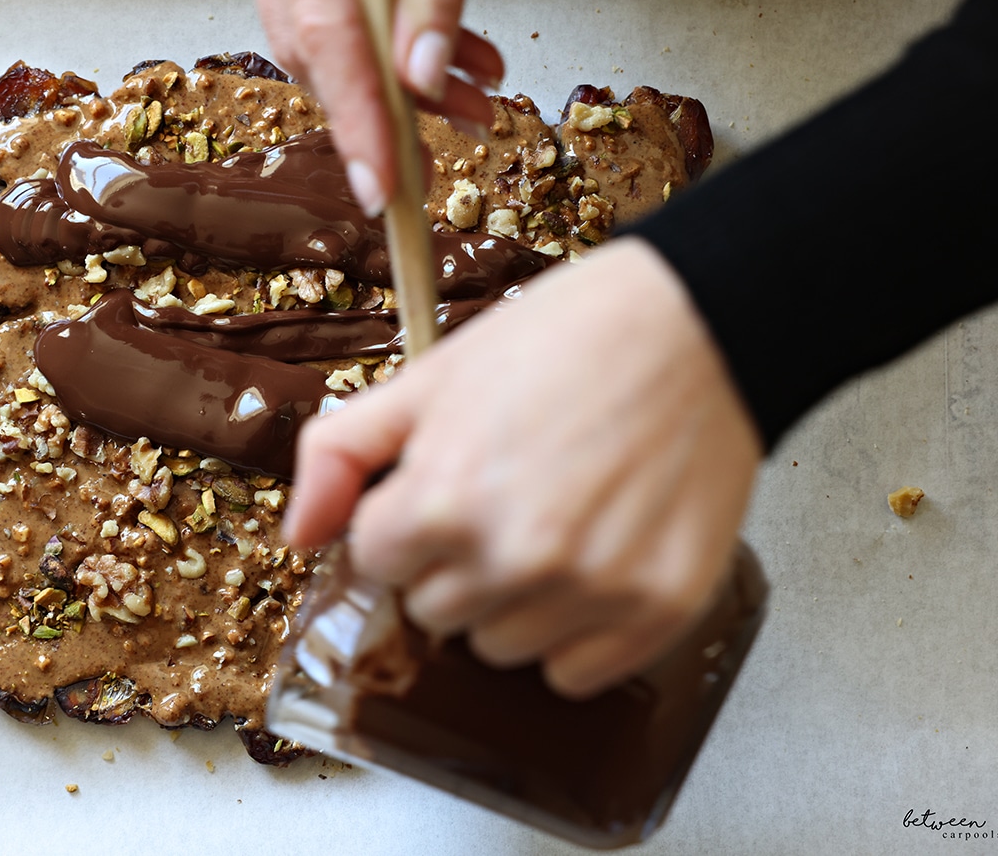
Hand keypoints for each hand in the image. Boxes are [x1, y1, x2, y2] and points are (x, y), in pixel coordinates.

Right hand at [247, 0, 503, 214]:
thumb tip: (425, 75)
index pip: (326, 40)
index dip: (357, 124)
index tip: (382, 190)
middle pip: (320, 57)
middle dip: (382, 124)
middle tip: (429, 171)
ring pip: (334, 44)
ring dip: (406, 91)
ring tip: (472, 109)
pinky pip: (345, 16)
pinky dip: (402, 49)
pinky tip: (459, 62)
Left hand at [284, 238, 762, 696]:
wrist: (699, 322)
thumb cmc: (564, 338)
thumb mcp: (431, 375)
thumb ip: (343, 454)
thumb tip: (297, 537)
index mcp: (443, 499)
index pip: (374, 560)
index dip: (403, 519)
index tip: (444, 483)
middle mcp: (514, 558)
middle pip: (433, 610)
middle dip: (451, 560)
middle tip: (504, 494)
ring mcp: (591, 592)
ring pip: (499, 647)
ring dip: (511, 600)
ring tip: (554, 521)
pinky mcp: (657, 611)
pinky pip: (573, 675)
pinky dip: (574, 633)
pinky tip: (592, 562)